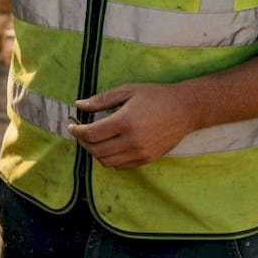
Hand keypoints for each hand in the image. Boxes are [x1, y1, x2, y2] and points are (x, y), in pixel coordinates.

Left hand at [68, 83, 200, 169]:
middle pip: (96, 150)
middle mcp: (132, 140)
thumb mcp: (128, 91)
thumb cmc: (156, 96)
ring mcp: (141, 152)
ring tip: (93, 141)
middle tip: (80, 133)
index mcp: (125, 122)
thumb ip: (102, 100)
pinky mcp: (147, 159)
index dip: (77, 131)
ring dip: (95, 152)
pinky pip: (121, 166)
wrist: (185, 110)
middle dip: (83, 142)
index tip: (72, 126)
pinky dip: (110, 159)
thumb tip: (79, 105)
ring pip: (107, 161)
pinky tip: (109, 147)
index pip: (91, 134)